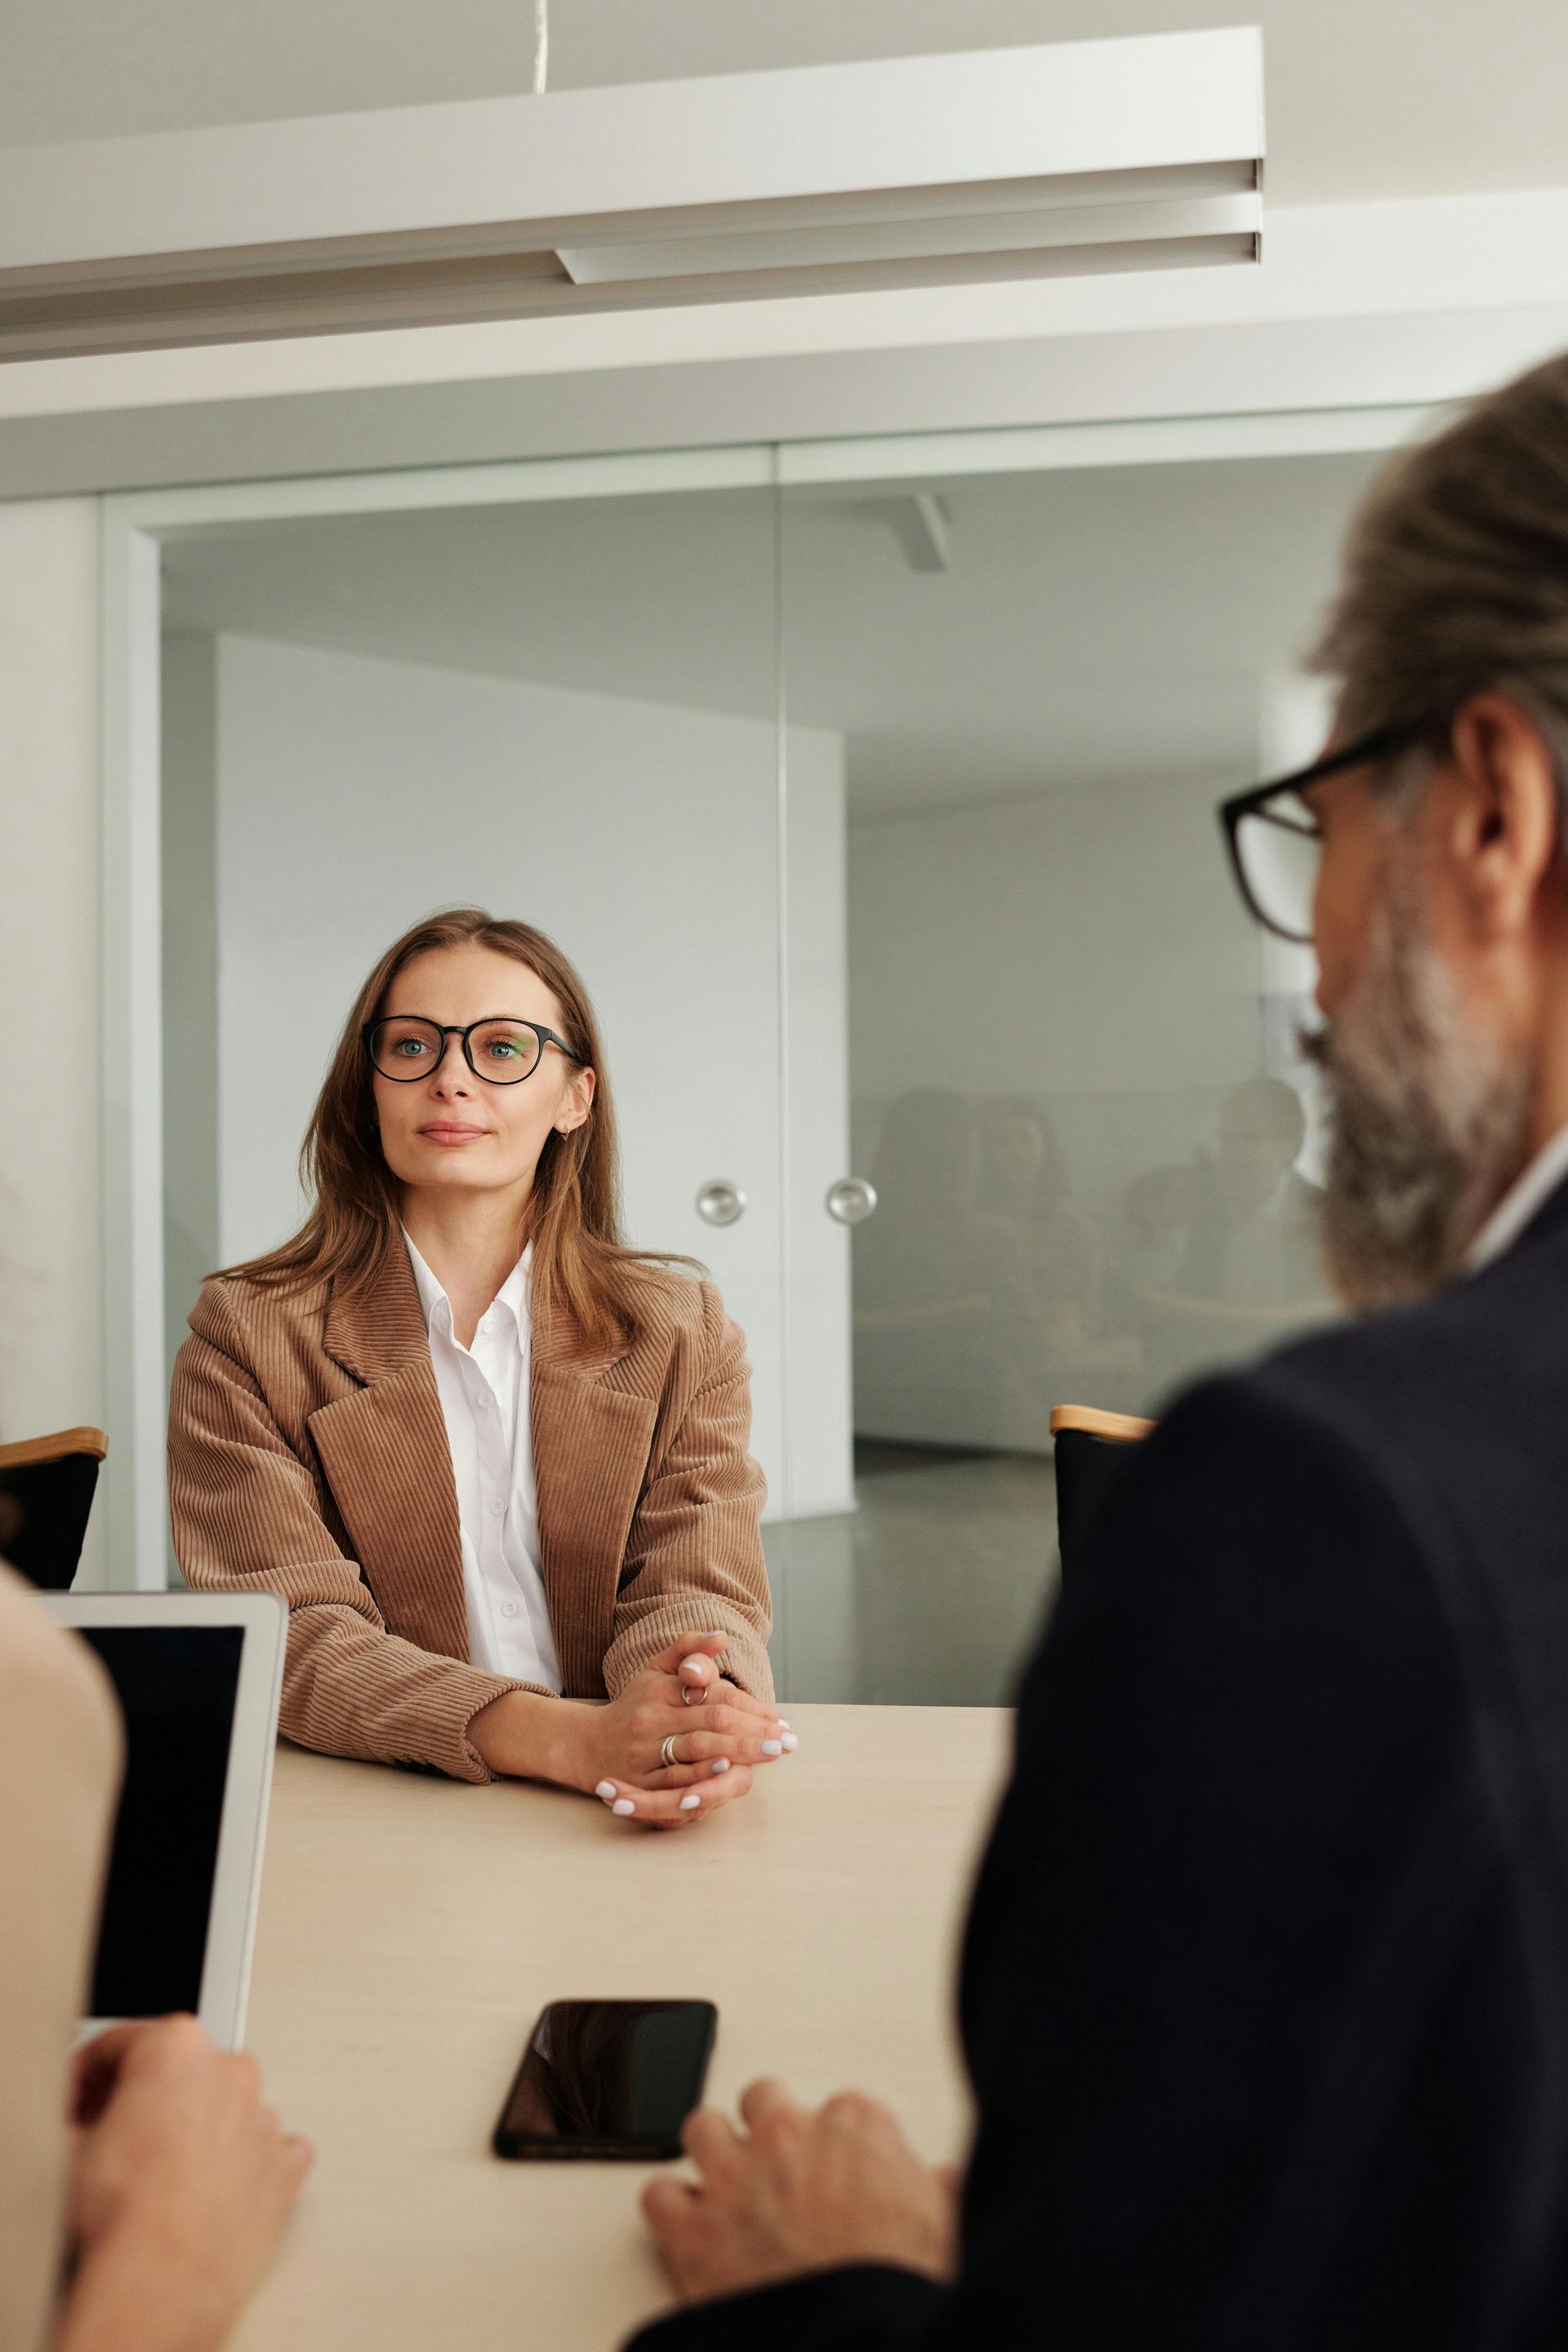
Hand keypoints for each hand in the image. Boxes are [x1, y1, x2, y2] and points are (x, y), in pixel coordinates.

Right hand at [58, 2015, 311, 2351]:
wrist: (163, 2277)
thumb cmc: (123, 2211)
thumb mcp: (72, 2148)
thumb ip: (83, 2116)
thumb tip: (83, 2129)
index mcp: (176, 2047)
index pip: (121, 2043)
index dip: (89, 2075)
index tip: (82, 2099)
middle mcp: (229, 2071)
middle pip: (181, 2069)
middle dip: (148, 2096)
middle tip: (115, 2135)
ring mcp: (263, 2117)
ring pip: (228, 2106)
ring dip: (198, 2128)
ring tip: (162, 2173)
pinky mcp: (286, 2167)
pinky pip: (272, 2150)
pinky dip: (248, 2163)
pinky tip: (217, 2186)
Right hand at [470, 1633, 796, 1829]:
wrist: (585, 1746)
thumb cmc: (633, 1706)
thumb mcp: (654, 1670)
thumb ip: (687, 1649)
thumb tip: (721, 1636)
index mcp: (660, 1690)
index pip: (713, 1696)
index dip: (750, 1708)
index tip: (780, 1721)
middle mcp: (652, 1720)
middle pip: (710, 1723)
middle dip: (751, 1733)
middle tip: (785, 1742)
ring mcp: (644, 1753)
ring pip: (694, 1752)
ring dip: (734, 1753)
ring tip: (766, 1754)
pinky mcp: (638, 1784)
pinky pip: (673, 1784)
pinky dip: (700, 1779)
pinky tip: (724, 1774)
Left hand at [642, 2078, 958, 2302]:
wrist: (858, 2340)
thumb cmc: (898, 2285)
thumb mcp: (945, 2229)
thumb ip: (937, 2193)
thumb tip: (945, 2184)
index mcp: (855, 2126)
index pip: (840, 2108)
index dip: (836, 2146)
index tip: (840, 2173)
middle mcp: (789, 2135)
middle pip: (763, 2100)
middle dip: (767, 2132)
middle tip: (778, 2171)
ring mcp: (735, 2176)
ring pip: (701, 2129)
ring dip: (711, 2156)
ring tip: (725, 2188)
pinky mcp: (694, 2229)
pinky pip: (659, 2196)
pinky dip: (670, 2213)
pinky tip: (687, 2230)